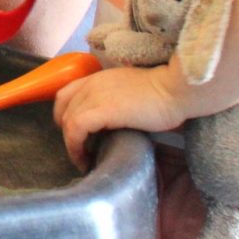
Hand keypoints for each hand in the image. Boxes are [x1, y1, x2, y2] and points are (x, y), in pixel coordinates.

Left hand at [52, 61, 186, 169]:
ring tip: (82, 159)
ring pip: (67, 120)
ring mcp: (94, 96)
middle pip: (63, 109)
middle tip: (80, 149)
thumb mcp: (130, 92)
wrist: (175, 90)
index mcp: (97, 78)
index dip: (65, 115)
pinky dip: (75, 146)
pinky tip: (84, 159)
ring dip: (71, 144)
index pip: (66, 94)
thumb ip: (114, 101)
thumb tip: (111, 123)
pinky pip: (76, 128)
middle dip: (67, 132)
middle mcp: (91, 84)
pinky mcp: (101, 110)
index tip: (76, 133)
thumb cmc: (163, 94)